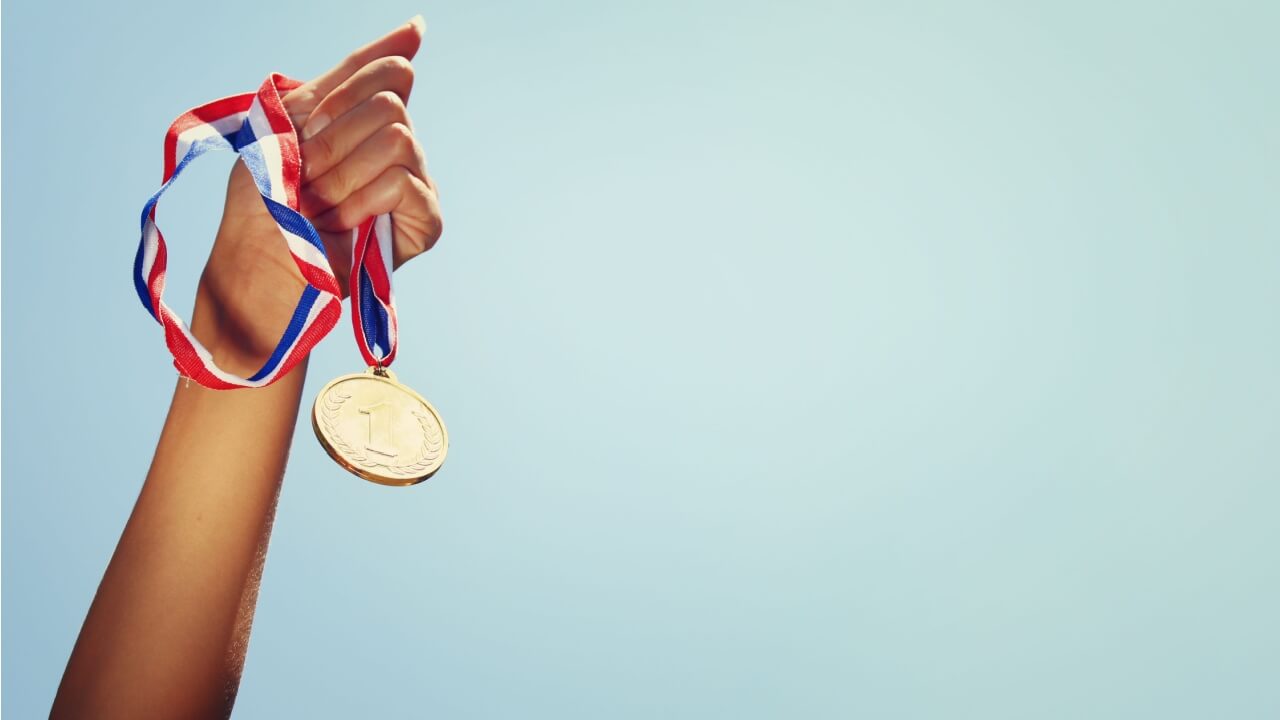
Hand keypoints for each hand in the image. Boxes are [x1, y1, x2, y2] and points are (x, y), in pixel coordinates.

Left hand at [195, 17, 440, 374]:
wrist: (259, 262)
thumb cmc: (266, 198)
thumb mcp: (294, 120)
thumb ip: (346, 77)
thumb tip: (417, 27)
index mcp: (369, 118)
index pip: (390, 70)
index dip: (345, 92)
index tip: (308, 127)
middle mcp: (401, 146)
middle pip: (391, 100)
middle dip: (335, 138)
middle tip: (305, 177)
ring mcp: (418, 183)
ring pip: (397, 137)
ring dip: (342, 171)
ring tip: (319, 204)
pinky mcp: (427, 222)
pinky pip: (403, 180)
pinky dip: (360, 199)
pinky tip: (341, 222)